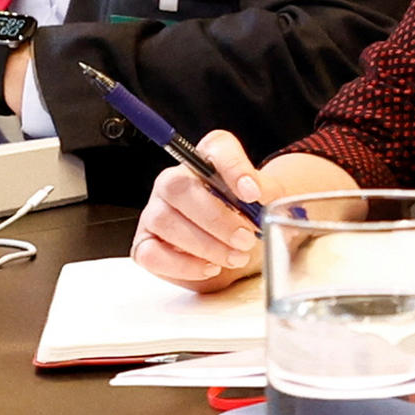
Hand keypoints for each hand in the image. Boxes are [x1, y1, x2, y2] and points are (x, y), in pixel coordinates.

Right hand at [130, 136, 360, 291]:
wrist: (239, 246)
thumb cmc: (249, 220)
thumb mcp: (267, 204)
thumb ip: (266, 192)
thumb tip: (259, 193)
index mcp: (207, 161)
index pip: (215, 147)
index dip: (233, 166)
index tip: (252, 193)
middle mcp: (175, 180)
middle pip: (179, 185)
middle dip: (216, 218)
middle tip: (246, 239)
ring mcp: (156, 211)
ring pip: (165, 220)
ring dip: (203, 244)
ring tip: (235, 257)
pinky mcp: (146, 243)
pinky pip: (151, 253)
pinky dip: (182, 265)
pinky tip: (210, 267)